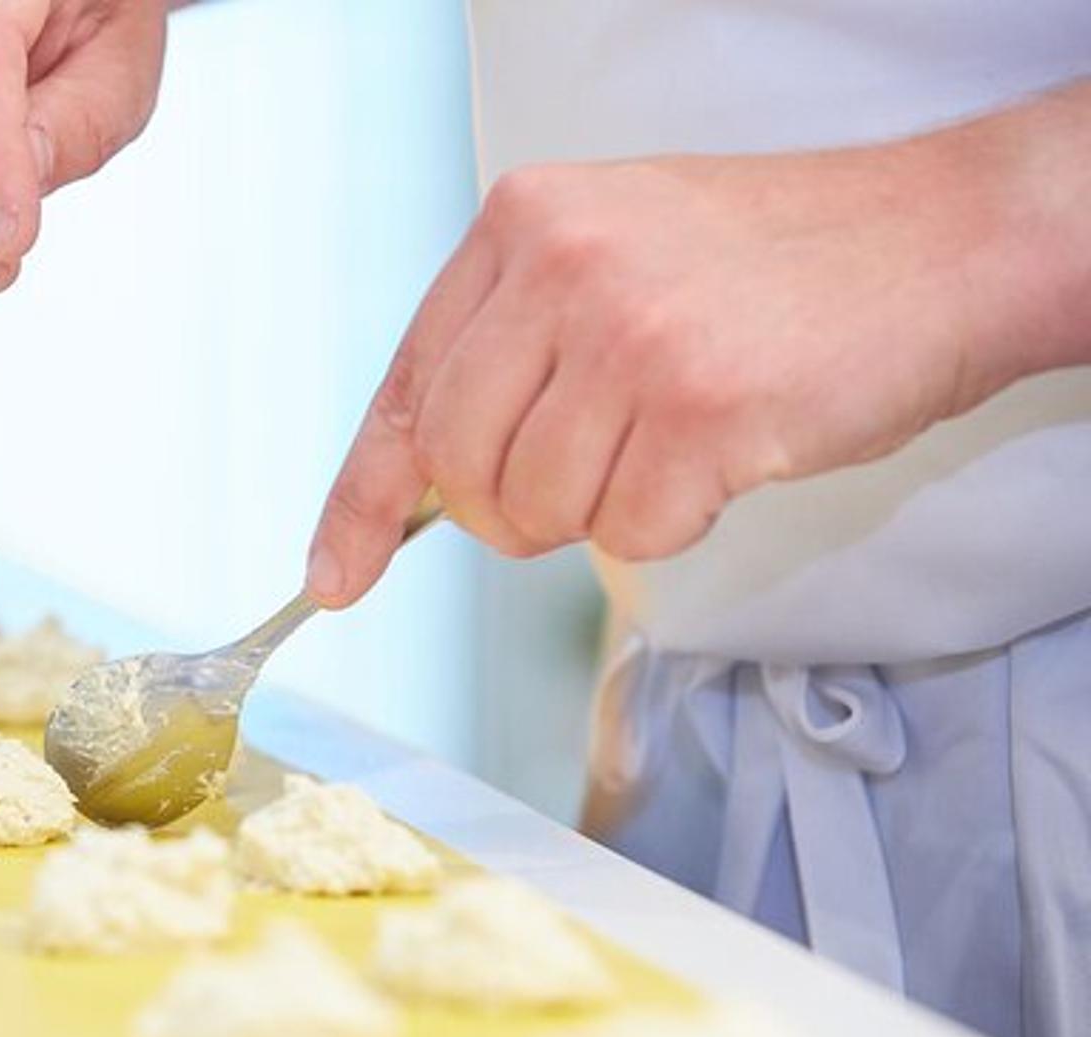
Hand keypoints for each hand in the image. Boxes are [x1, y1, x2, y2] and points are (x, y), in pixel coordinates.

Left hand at [304, 138, 1026, 605]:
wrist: (939, 242)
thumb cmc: (773, 264)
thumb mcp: (612, 253)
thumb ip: (511, 343)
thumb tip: (416, 484)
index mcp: (522, 222)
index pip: (403, 390)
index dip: (361, 501)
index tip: (335, 575)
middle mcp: (562, 267)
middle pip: (455, 465)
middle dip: (504, 514)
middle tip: (579, 490)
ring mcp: (630, 335)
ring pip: (537, 509)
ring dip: (597, 516)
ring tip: (670, 450)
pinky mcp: (701, 409)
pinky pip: (629, 534)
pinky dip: (671, 527)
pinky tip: (723, 459)